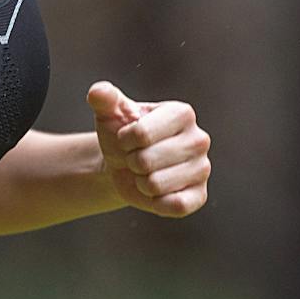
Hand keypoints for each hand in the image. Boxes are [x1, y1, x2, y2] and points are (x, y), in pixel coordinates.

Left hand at [87, 81, 211, 217]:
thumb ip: (103, 97)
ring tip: (146, 173)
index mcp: (182, 113)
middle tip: (136, 158)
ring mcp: (202, 168)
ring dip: (141, 183)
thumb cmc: (121, 133)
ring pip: (156, 185)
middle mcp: (199, 139)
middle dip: (131, 163)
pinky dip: (155, 203)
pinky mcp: (200, 195)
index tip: (127, 138)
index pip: (141, 134)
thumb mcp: (110, 112)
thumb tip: (97, 92)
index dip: (124, 140)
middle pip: (146, 161)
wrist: (125, 165)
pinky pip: (175, 206)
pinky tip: (156, 192)